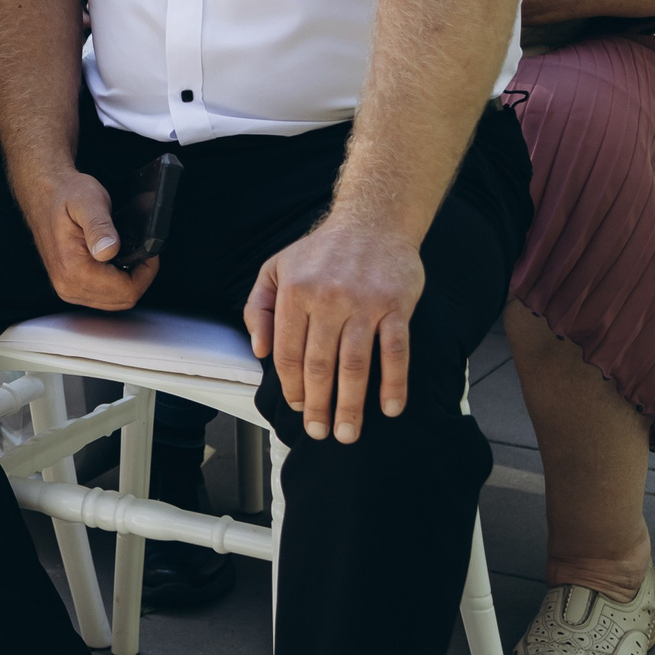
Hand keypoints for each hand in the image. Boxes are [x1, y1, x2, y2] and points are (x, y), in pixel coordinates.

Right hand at [13, 167, 152, 310]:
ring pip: (113, 300)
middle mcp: (68, 285)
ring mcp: (67, 288)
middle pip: (121, 300)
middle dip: (138, 277)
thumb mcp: (88, 201)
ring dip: (126, 280)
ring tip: (127, 253)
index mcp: (73, 270)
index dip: (145, 273)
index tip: (148, 253)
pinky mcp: (69, 285)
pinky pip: (102, 296)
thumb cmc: (65, 194)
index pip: (126, 291)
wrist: (42, 193)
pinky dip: (114, 282)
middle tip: (140, 250)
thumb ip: (100, 227)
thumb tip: (109, 250)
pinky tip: (115, 261)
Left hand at [246, 214, 425, 443]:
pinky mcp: (396, 306)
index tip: (295, 406)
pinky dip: (394, 383)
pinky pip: (396, 352)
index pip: (288, 352)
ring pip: (355, 365)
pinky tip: (390, 408)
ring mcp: (364, 303)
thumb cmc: (321, 250)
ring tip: (349, 433)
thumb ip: (258, 307)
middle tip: (320, 433)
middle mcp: (327, 298)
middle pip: (319, 365)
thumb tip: (258, 350)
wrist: (373, 221)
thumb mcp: (276, 268)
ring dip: (351, 405)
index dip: (290, 386)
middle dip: (317, 405)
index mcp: (294, 291)